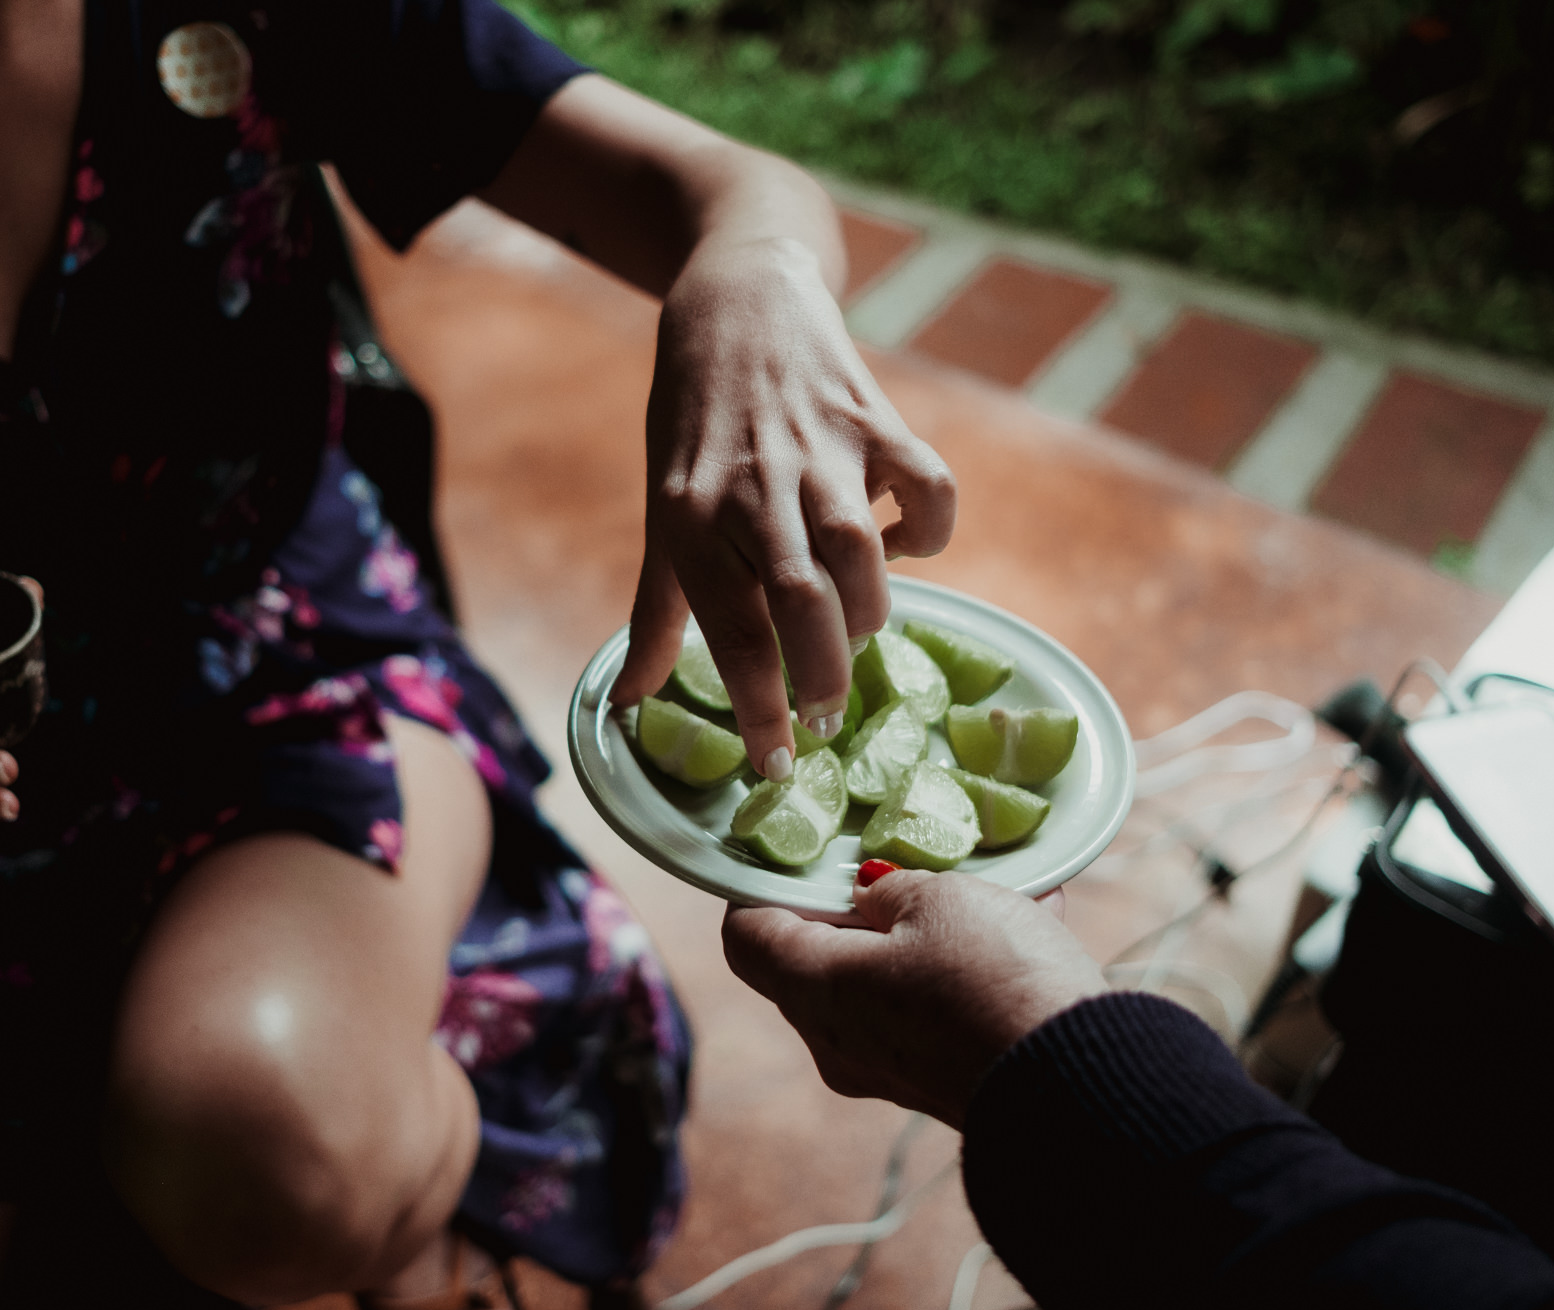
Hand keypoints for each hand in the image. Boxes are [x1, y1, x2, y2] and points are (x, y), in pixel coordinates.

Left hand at [611, 235, 955, 780]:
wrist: (740, 298)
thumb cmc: (692, 420)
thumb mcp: (662, 512)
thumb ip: (655, 610)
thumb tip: (626, 701)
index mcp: (691, 516)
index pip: (732, 633)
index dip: (758, 710)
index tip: (777, 766)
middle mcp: (755, 487)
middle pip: (804, 607)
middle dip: (822, 680)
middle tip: (824, 715)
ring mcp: (822, 451)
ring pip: (864, 558)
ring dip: (869, 616)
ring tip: (853, 637)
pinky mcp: (877, 420)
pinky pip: (927, 492)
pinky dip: (927, 534)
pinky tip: (901, 547)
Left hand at [722, 869, 1106, 1126]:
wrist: (1080, 1087)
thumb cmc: (995, 981)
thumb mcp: (941, 901)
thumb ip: (892, 890)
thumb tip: (871, 898)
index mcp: (816, 990)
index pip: (746, 936)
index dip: (758, 887)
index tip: (799, 852)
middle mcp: (836, 1041)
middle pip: (811, 960)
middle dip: (853, 906)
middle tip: (896, 862)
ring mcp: (886, 1071)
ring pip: (879, 983)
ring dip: (919, 931)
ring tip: (982, 888)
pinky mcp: (937, 1082)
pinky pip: (927, 1010)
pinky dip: (956, 967)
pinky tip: (1019, 924)